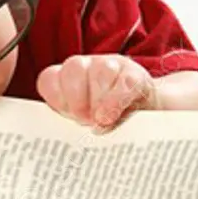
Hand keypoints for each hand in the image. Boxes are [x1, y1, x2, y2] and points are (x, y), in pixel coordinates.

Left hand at [37, 54, 155, 128]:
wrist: (148, 119)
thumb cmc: (107, 124)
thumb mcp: (85, 127)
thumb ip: (76, 127)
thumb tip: (82, 132)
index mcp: (66, 82)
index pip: (49, 79)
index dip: (55, 98)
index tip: (68, 117)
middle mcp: (87, 68)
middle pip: (74, 67)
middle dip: (77, 97)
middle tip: (85, 120)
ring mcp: (112, 66)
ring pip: (101, 71)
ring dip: (100, 100)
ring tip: (103, 121)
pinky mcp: (135, 75)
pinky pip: (125, 83)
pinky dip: (117, 101)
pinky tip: (114, 117)